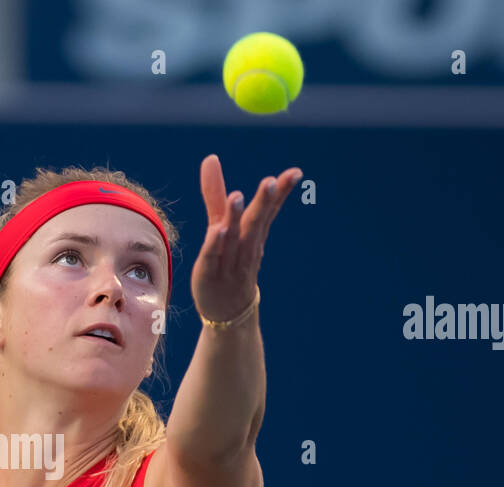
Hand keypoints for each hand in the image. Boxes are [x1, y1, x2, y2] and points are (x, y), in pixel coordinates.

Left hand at [191, 155, 301, 322]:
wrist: (226, 311)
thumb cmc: (227, 262)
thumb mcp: (221, 224)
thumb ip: (215, 193)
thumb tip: (210, 158)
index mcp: (253, 234)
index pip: (268, 211)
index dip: (280, 193)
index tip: (295, 173)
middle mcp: (244, 247)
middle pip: (255, 223)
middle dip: (263, 203)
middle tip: (270, 181)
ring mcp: (228, 262)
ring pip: (234, 239)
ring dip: (237, 218)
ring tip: (239, 195)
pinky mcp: (208, 274)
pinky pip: (212, 258)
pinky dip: (216, 245)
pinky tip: (218, 231)